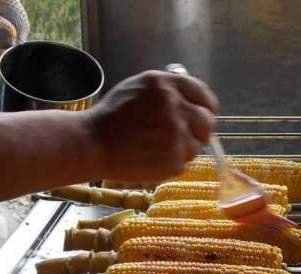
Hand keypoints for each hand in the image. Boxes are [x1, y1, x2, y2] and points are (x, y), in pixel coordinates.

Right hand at [85, 71, 218, 182]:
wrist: (93, 144)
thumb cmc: (112, 116)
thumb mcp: (138, 87)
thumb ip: (167, 90)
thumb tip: (190, 98)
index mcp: (167, 85)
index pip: (202, 95)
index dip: (204, 106)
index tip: (202, 114)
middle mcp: (176, 108)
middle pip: (207, 121)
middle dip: (199, 129)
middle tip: (185, 135)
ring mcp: (177, 136)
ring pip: (197, 145)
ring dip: (185, 147)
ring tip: (160, 147)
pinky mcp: (174, 161)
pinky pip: (184, 162)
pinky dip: (173, 162)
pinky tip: (153, 157)